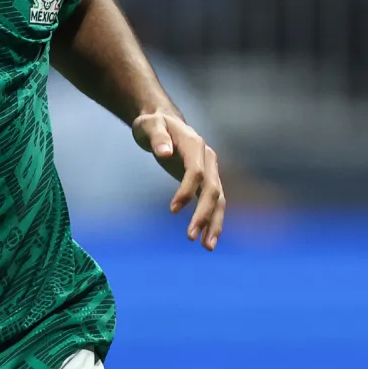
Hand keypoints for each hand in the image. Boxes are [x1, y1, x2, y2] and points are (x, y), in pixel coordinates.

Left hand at [132, 110, 223, 250]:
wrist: (163, 121)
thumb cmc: (153, 124)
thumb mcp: (149, 125)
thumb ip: (157, 138)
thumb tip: (165, 153)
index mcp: (195, 144)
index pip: (197, 172)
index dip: (187, 191)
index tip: (172, 210)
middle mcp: (208, 158)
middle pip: (213, 189)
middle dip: (204, 214)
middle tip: (190, 237)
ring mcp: (210, 170)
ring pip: (219, 199)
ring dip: (214, 223)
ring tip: (207, 247)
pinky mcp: (206, 180)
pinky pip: (213, 202)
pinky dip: (212, 220)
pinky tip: (207, 239)